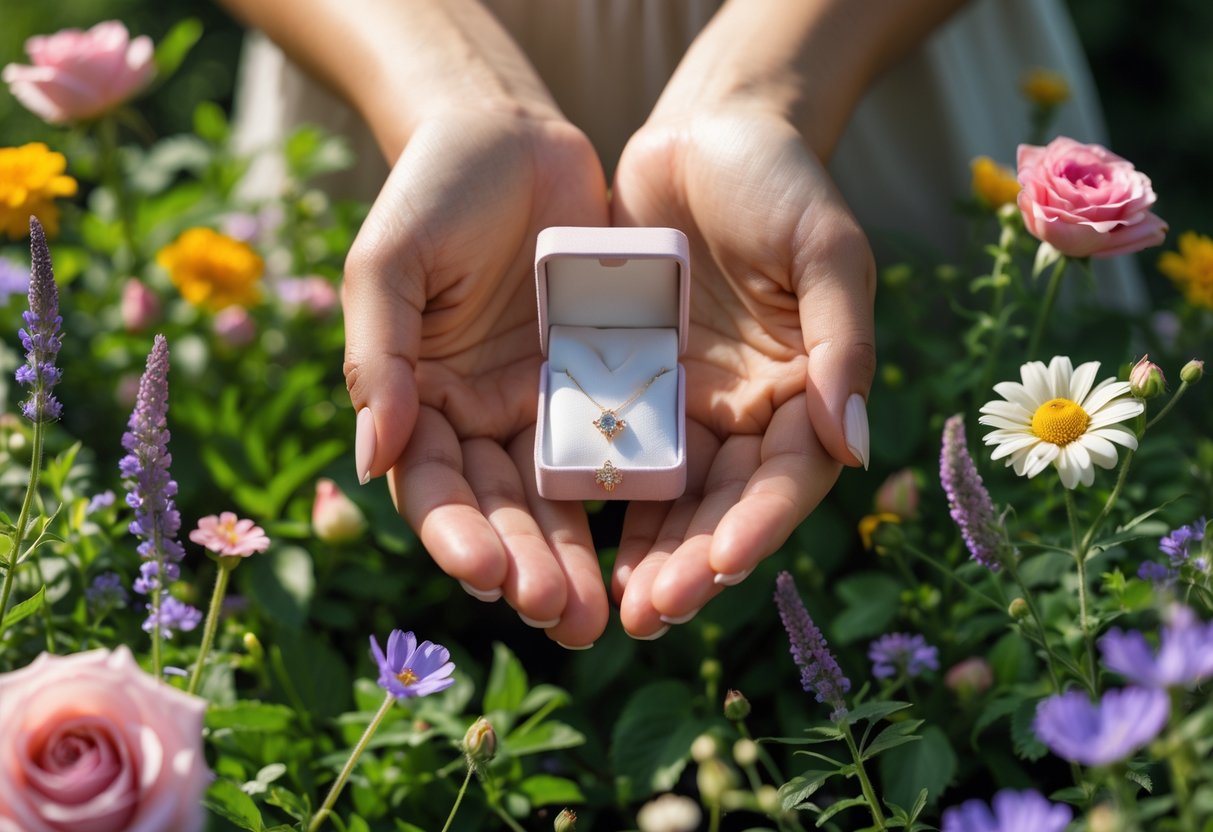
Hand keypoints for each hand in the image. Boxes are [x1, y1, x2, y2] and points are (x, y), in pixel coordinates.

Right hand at [342, 108, 612, 646]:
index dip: (455, 533)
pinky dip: (626, 498)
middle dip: (526, 567)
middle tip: (562, 617)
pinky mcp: (597, 380)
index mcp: (418, 399)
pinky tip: (651, 545)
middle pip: (499, 510)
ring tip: (605, 616)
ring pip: (556, 499)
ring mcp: (538, 403)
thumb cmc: (431, 190)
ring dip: (575, 558)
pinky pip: (613, 446)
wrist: (508, 133)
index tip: (484, 573)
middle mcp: (477, 416)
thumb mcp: (389, 264)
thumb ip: (379, 357)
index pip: (430, 485)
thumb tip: (372, 460)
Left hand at [608, 107, 875, 636]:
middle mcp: (745, 411)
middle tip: (652, 613)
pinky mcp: (629, 381)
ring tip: (612, 607)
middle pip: (723, 504)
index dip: (758, 524)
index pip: (787, 477)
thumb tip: (854, 447)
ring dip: (644, 551)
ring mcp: (685, 401)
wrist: (707, 132)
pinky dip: (596, 496)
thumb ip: (840, 346)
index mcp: (803, 390)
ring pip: (668, 496)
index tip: (720, 565)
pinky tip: (571, 539)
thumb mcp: (825, 252)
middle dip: (691, 561)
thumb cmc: (781, 182)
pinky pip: (611, 447)